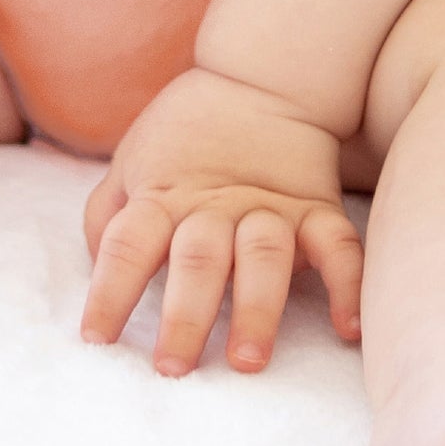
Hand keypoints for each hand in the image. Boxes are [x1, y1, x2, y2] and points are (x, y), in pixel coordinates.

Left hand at [80, 65, 363, 376]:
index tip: (96, 339)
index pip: (128, 243)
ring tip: (248, 360)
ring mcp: (269, 207)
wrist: (260, 76)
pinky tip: (348, 329)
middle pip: (197, 259)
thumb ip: (109, 214)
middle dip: (185, 316)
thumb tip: (97, 269)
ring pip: (263, 256)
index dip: (109, 290)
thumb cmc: (185, 131)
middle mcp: (214, 205)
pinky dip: (346, 285)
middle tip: (173, 368)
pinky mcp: (315, 207)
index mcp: (164, 195)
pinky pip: (338, 246)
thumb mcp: (133, 159)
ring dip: (256, 309)